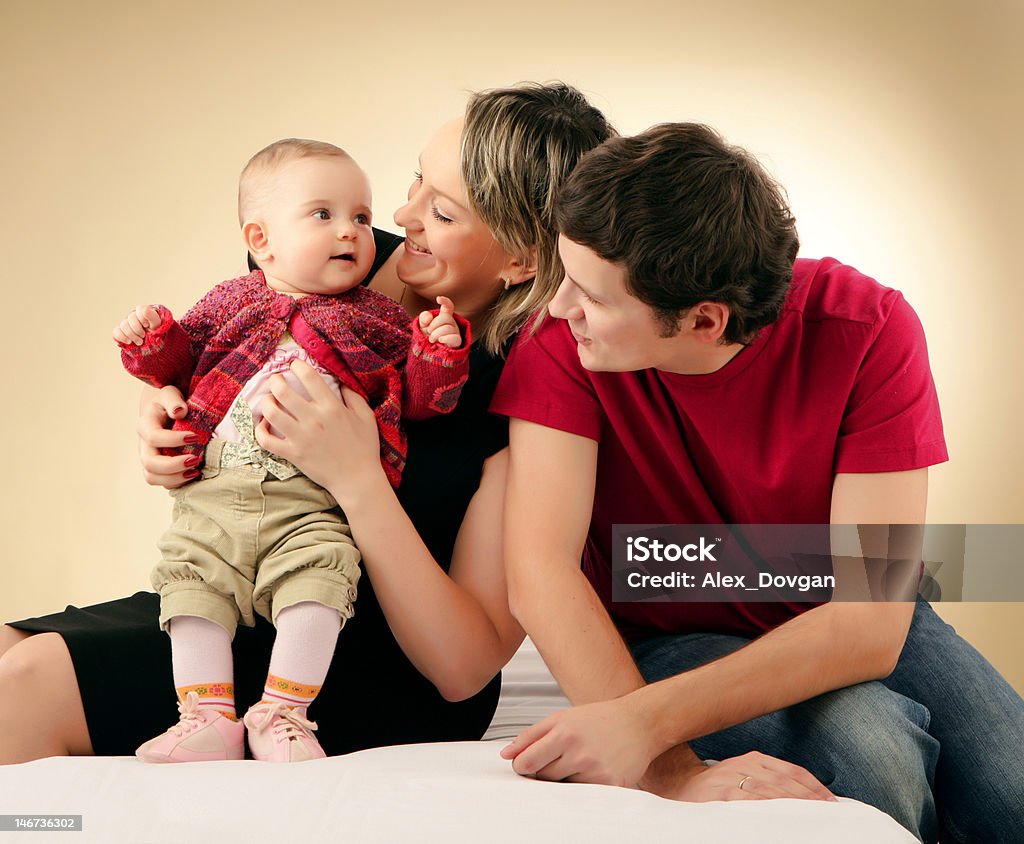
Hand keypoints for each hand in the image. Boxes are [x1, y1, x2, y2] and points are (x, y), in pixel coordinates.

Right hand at [113, 304, 161, 345]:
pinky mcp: (120, 331)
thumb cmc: (155, 332)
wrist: (151, 344)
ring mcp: (125, 323)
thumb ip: (152, 317)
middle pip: (130, 318)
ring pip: (123, 325)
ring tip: (139, 342)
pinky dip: (122, 337)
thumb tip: (145, 309)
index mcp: (142, 311)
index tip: (147, 326)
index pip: (139, 310)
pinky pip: (116, 332)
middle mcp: (132, 315)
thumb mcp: (157, 325)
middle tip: (144, 336)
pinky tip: (129, 342)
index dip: (142, 319)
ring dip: (132, 335)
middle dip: (138, 329)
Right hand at [137, 385, 195, 487]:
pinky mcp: (157, 466)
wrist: (160, 407)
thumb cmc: (167, 400)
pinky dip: (177, 482)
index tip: (195, 436)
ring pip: (152, 477)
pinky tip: (193, 474)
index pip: (153, 437)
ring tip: (196, 471)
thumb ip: (173, 400)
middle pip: (150, 463)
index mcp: (146, 425)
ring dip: (175, 478)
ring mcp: (149, 457)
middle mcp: (144, 444)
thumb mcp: (169, 394)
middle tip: (195, 460)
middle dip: (173, 466)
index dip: (173, 440)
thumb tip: (180, 411)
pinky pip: (162, 481)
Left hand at [254, 359, 384, 498]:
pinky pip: (266, 440)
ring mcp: (300, 437)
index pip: (308, 377)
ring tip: (269, 400)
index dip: (297, 366)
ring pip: (271, 413)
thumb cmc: (365, 447)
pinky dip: (260, 430)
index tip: (294, 365)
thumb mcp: (366, 416)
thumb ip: (352, 396)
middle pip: (283, 391)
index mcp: (331, 407)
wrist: (357, 479)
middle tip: (276, 380)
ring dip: (266, 402)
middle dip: (275, 380)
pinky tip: (263, 425)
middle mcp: (313, 419)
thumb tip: (339, 381)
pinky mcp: (292, 453)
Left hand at [418, 295, 460, 347]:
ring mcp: (455, 332)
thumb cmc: (427, 338)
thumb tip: (429, 318)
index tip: (438, 299)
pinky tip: (440, 341)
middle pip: (446, 317)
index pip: (448, 306)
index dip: (445, 301)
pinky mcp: (457, 342)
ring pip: (448, 328)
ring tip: (431, 339)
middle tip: (428, 331)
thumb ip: (423, 318)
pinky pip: (454, 338)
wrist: (430, 353)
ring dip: (436, 334)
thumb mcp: (422, 326)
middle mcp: (452, 323)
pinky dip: (445, 339)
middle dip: (434, 324)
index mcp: (444, 317)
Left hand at [500, 696, 661, 787]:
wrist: (640, 723)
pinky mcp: (610, 787)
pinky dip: (584, 786)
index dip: (522, 766)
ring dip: (566, 779)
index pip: (526, 763)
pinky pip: (584, 796)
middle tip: (561, 757)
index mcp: (564, 734)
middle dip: (545, 771)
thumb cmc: (600, 719)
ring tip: (581, 760)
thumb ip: (530, 735)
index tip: (526, 764)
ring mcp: (596, 772)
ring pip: (563, 788)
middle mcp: (579, 754)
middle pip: (544, 778)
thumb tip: (506, 754)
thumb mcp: (561, 718)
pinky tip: (593, 770)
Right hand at [658, 751, 836, 802]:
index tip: (833, 803)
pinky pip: (748, 800)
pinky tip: (781, 817)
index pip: (792, 771)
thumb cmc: (716, 789)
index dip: (814, 786)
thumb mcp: (743, 778)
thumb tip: (804, 798)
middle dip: (810, 798)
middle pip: (785, 781)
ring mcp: (730, 777)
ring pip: (770, 790)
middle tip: (829, 813)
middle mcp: (744, 764)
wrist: (677, 785)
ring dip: (794, 803)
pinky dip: (767, 808)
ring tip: (813, 817)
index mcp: (754, 758)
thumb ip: (768, 783)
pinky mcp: (719, 793)